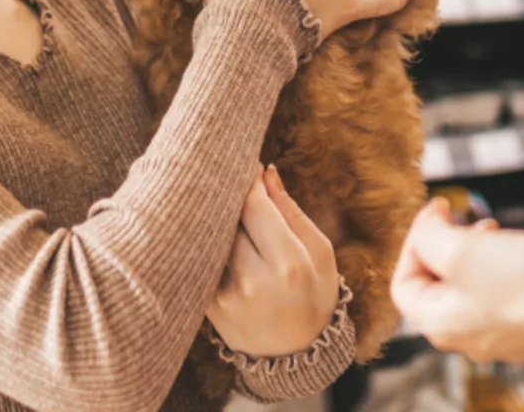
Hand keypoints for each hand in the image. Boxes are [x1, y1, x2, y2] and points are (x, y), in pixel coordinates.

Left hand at [207, 165, 341, 357]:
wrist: (296, 354)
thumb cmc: (314, 294)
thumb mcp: (320, 251)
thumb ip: (290, 210)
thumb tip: (266, 173)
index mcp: (289, 264)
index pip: (254, 206)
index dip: (249, 181)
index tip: (250, 167)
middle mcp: (254, 280)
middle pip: (228, 218)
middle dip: (230, 196)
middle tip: (232, 179)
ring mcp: (226, 295)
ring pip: (212, 237)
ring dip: (214, 216)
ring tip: (221, 205)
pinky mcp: (208, 306)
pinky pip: (203, 260)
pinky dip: (206, 242)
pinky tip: (212, 234)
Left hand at [391, 199, 523, 362]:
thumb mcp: (461, 250)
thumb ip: (429, 237)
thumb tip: (427, 225)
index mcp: (439, 324)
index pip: (404, 283)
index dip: (413, 240)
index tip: (439, 209)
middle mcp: (465, 338)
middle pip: (436, 285)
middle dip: (444, 245)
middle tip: (464, 218)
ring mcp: (499, 336)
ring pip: (470, 287)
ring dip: (473, 253)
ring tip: (493, 229)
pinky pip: (501, 294)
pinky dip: (501, 268)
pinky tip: (521, 251)